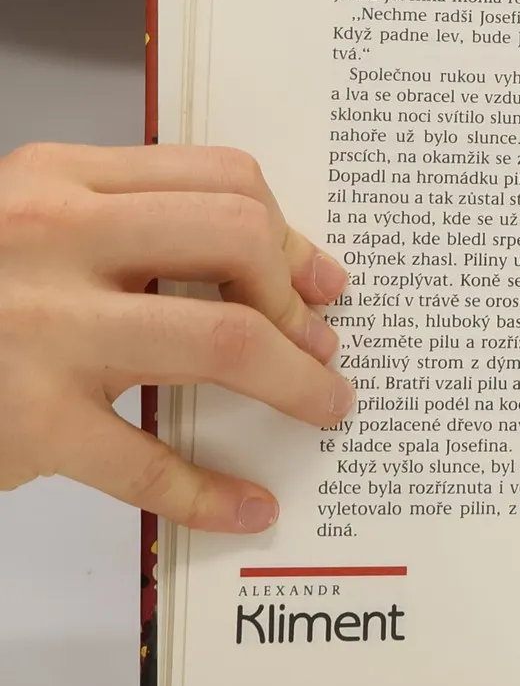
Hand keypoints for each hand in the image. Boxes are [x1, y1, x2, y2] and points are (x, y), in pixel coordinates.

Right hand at [0, 143, 353, 531]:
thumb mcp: (38, 230)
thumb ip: (138, 228)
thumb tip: (286, 270)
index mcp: (59, 180)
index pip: (221, 178)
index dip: (288, 235)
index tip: (318, 282)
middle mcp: (49, 238)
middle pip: (235, 237)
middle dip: (297, 300)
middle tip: (318, 345)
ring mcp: (38, 329)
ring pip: (221, 336)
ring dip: (296, 380)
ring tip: (323, 406)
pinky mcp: (26, 419)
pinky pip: (147, 462)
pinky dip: (211, 493)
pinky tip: (247, 507)